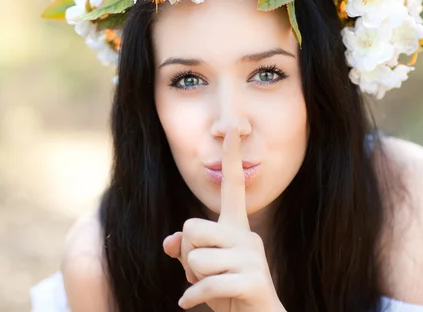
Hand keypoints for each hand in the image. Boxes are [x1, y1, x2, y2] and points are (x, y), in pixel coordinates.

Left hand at [163, 126, 284, 311]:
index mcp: (236, 227)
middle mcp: (246, 236)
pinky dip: (194, 297)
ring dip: (192, 279)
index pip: (233, 186)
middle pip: (191, 228)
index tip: (232, 128)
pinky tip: (192, 304)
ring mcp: (251, 258)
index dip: (231, 158)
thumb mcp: (202, 269)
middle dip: (186, 255)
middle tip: (199, 273)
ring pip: (195, 257)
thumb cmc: (228, 291)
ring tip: (208, 287)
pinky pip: (206, 283)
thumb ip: (186, 250)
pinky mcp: (253, 281)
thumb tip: (169, 242)